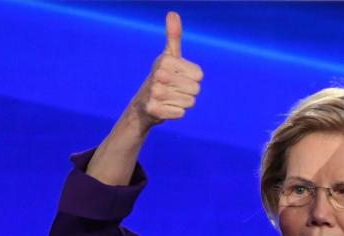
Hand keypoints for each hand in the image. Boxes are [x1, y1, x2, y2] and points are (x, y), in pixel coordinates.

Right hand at [129, 12, 202, 130]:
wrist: (143, 103)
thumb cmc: (162, 77)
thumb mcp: (169, 56)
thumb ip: (174, 36)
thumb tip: (173, 13)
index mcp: (166, 60)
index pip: (199, 75)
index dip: (193, 79)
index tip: (179, 77)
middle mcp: (159, 75)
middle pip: (196, 89)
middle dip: (188, 92)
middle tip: (174, 89)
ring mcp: (155, 93)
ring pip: (190, 102)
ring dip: (183, 103)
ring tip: (170, 98)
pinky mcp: (155, 110)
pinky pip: (181, 114)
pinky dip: (176, 113)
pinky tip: (165, 108)